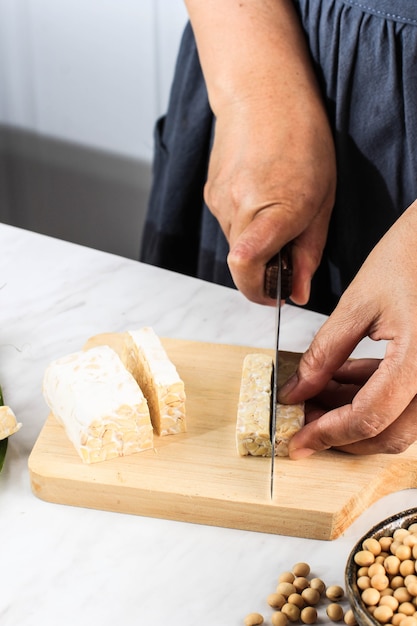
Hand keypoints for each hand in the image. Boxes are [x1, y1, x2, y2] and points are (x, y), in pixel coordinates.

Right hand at [205, 95, 335, 305]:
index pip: (246, 265)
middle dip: (264, 269)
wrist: (262, 93)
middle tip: (288, 244)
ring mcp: (218, 201)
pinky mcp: (209, 194)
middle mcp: (238, 207)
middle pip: (241, 265)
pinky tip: (259, 192)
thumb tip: (298, 291)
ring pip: (235, 245)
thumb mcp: (323, 200)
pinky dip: (245, 223)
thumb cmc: (301, 138)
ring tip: (277, 204)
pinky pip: (228, 224)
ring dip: (256, 242)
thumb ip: (309, 251)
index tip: (276, 296)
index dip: (258, 292)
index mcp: (274, 208)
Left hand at [278, 200, 416, 456]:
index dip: (327, 434)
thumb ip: (325, 353)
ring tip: (315, 394)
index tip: (297, 442)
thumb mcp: (359, 303)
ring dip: (353, 415)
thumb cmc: (411, 255)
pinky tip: (341, 380)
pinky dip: (371, 397)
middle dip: (340, 433)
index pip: (369, 418)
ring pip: (398, 422)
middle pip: (388, 434)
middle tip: (303, 420)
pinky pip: (406, 400)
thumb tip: (296, 392)